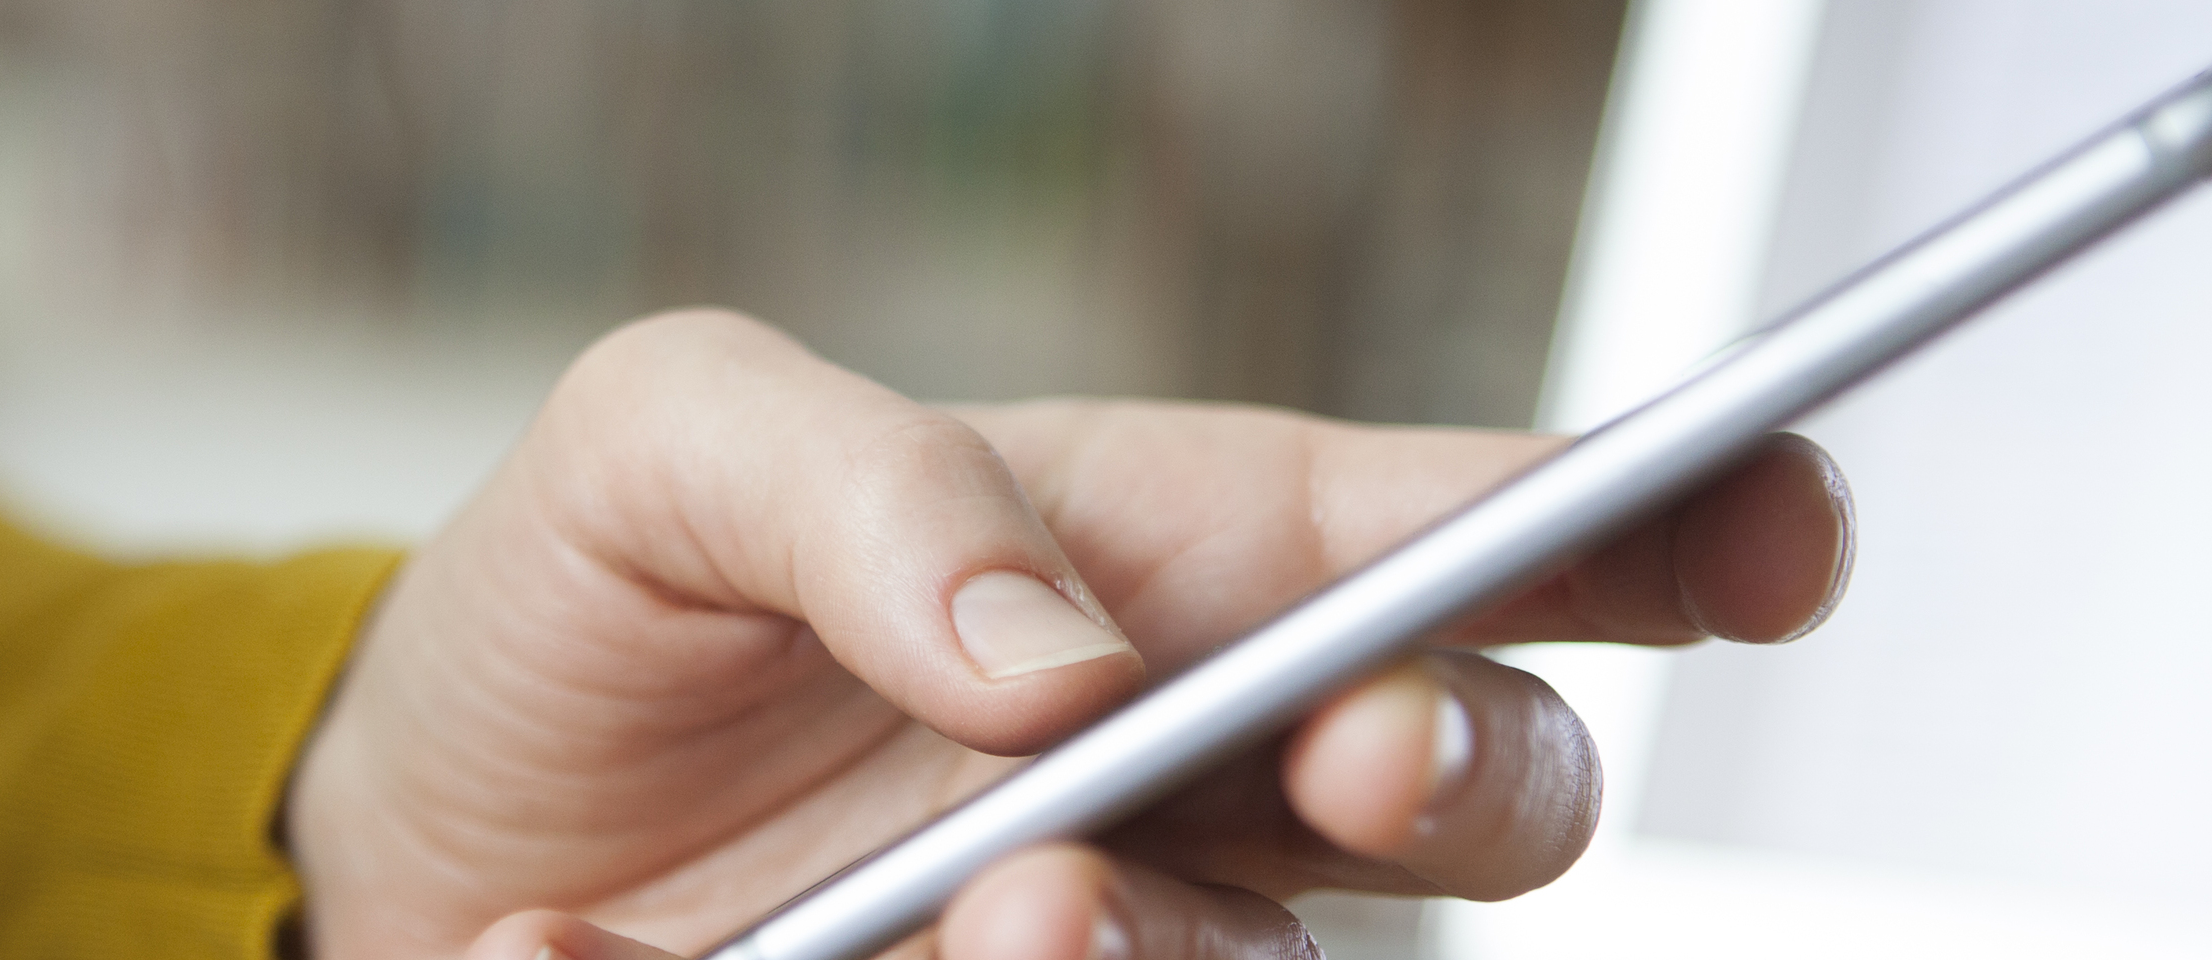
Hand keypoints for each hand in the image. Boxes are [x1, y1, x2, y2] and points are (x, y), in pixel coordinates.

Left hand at [287, 310, 1849, 959]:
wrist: (428, 830)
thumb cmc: (596, 608)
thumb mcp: (667, 447)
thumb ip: (862, 480)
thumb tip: (1058, 644)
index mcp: (1183, 560)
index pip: (1482, 534)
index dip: (1682, 524)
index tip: (1783, 534)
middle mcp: (1205, 771)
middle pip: (1498, 787)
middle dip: (1473, 775)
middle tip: (1335, 763)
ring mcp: (1123, 934)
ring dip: (1156, 952)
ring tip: (980, 904)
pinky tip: (633, 949)